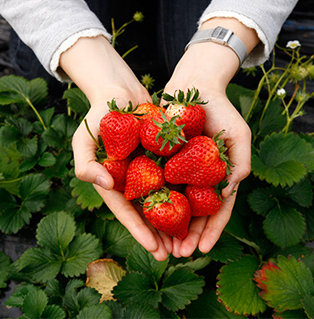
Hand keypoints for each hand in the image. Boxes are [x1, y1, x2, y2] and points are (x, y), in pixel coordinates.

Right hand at [60, 37, 172, 260]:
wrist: (121, 92)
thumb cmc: (99, 116)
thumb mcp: (83, 140)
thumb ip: (86, 165)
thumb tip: (107, 187)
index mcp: (114, 182)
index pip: (127, 212)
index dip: (139, 231)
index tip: (155, 249)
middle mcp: (132, 180)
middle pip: (147, 212)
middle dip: (159, 234)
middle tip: (175, 254)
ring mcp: (148, 169)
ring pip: (163, 199)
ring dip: (174, 220)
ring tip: (188, 239)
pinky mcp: (163, 157)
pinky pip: (175, 177)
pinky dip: (183, 192)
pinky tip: (197, 207)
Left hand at [163, 38, 251, 257]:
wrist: (193, 85)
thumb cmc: (220, 109)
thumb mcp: (239, 135)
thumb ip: (240, 164)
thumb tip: (227, 194)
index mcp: (217, 177)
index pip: (216, 210)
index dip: (211, 231)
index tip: (203, 250)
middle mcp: (196, 177)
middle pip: (192, 213)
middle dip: (187, 235)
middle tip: (177, 254)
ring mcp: (178, 170)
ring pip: (172, 203)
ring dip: (168, 226)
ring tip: (161, 245)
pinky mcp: (160, 160)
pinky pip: (155, 183)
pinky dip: (151, 200)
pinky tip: (144, 217)